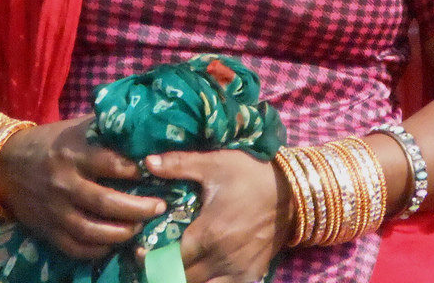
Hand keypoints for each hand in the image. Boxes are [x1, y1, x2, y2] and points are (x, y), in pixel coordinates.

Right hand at [0, 116, 167, 260]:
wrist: (4, 163)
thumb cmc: (50, 141)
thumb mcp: (75, 128)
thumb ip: (104, 131)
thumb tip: (141, 130)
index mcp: (73, 152)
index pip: (110, 164)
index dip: (136, 171)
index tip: (156, 172)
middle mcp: (64, 182)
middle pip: (106, 202)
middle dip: (138, 208)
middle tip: (160, 207)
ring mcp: (54, 210)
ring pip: (92, 230)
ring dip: (121, 233)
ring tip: (140, 228)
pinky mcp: (46, 230)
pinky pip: (75, 247)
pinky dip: (98, 249)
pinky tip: (115, 243)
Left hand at [141, 149, 290, 282]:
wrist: (291, 191)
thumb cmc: (250, 174)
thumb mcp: (215, 164)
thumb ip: (179, 164)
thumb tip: (147, 161)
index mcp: (209, 234)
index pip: (168, 260)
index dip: (151, 258)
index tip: (141, 250)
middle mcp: (221, 259)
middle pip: (181, 279)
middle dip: (164, 271)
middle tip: (155, 258)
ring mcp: (237, 271)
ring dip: (185, 278)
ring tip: (176, 265)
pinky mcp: (250, 276)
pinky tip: (200, 271)